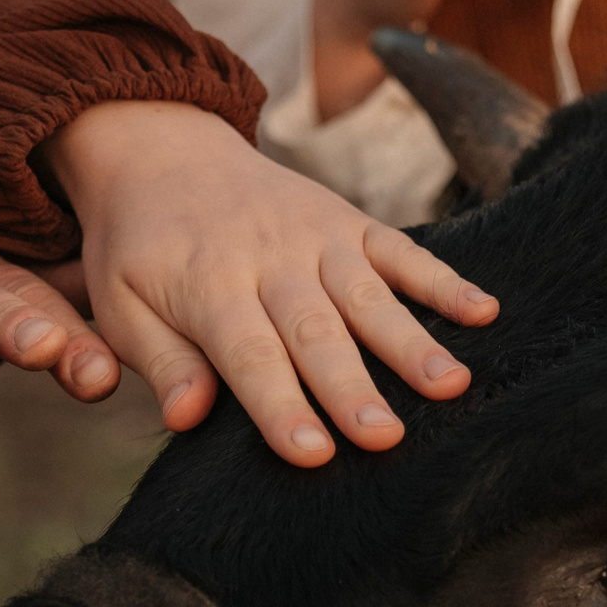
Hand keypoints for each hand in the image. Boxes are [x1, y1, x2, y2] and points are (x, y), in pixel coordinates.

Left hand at [44, 100, 499, 466]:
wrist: (163, 153)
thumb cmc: (142, 252)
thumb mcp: (121, 305)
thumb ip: (161, 359)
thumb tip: (187, 415)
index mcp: (207, 284)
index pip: (248, 354)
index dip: (280, 404)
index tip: (312, 453)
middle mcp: (269, 259)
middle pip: (315, 331)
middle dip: (351, 386)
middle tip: (386, 438)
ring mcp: (316, 237)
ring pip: (367, 295)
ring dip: (410, 341)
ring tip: (449, 386)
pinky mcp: (350, 223)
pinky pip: (402, 251)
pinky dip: (443, 279)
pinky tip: (484, 311)